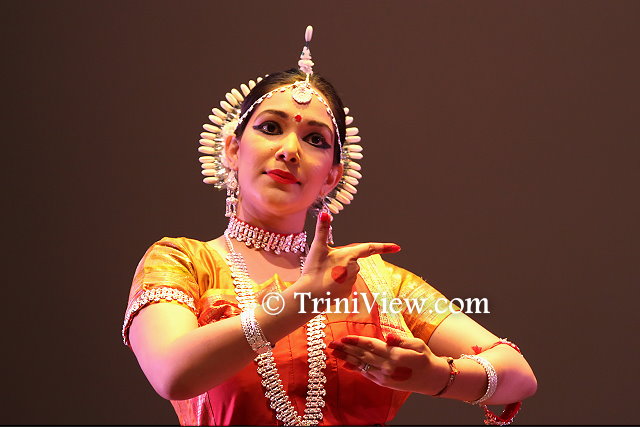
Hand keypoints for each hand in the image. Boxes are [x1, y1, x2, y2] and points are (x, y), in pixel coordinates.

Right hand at [301, 212, 400, 300]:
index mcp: (349, 255)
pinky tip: (327, 286)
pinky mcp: (348, 293)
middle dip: (342, 261)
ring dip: (338, 273)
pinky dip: (336, 284)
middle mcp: (354, 269)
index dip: (385, 247)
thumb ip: (322, 230)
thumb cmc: (313, 270)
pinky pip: (344, 285)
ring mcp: (352, 282)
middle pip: (352, 261)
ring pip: (348, 273)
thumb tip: (324, 213)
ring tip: (324, 276)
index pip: (370, 248)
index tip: (397, 247)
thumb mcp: (317, 248)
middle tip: (325, 265)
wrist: (308, 296)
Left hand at [327, 333, 449, 394]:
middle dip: (346, 349)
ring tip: (334, 353)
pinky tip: (346, 364)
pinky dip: (355, 368)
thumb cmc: (424, 358)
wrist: (431, 379)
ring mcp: (384, 377)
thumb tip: (388, 337)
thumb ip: (401, 340)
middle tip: (331, 344)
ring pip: (362, 365)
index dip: (356, 341)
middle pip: (362, 355)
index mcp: (395, 355)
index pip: (371, 346)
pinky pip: (366, 374)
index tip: (344, 337)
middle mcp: (387, 367)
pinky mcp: (383, 383)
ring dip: (347, 358)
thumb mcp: (417, 344)